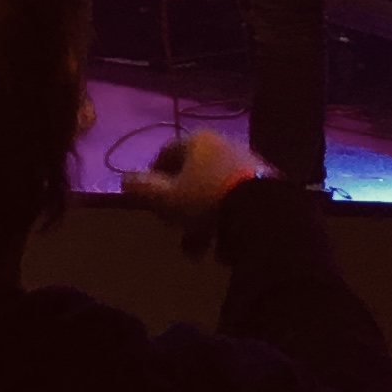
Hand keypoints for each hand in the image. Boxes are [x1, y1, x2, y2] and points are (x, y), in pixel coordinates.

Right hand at [122, 129, 256, 239]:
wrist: (264, 212)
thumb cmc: (207, 199)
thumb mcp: (168, 199)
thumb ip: (144, 189)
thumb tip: (124, 180)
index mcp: (196, 140)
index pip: (165, 154)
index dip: (153, 179)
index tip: (151, 205)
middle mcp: (222, 144)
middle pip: (192, 175)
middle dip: (181, 207)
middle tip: (176, 231)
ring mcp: (247, 162)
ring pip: (215, 191)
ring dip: (204, 220)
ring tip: (201, 250)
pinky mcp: (267, 182)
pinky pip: (237, 200)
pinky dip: (227, 220)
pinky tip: (226, 246)